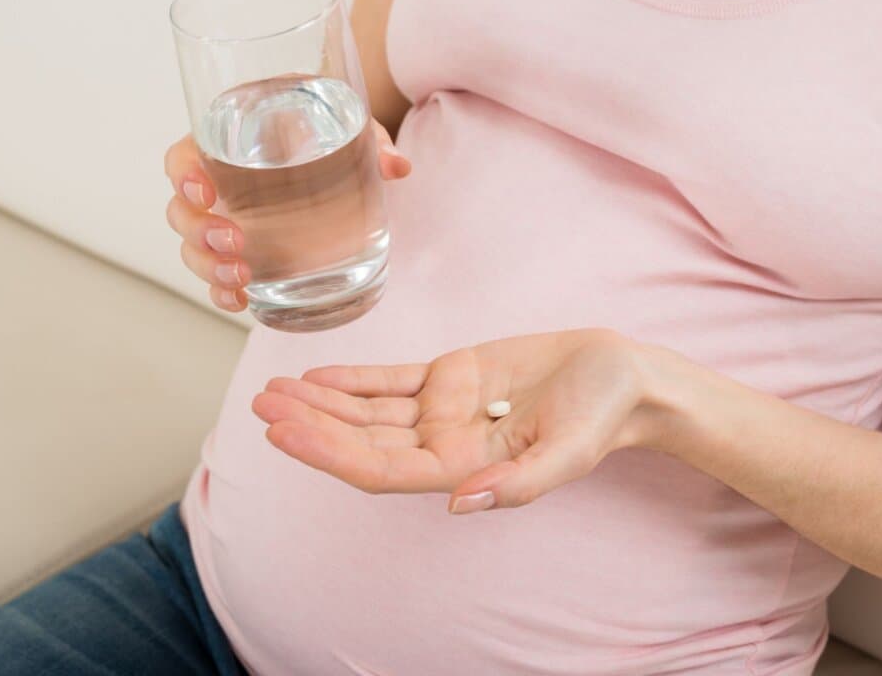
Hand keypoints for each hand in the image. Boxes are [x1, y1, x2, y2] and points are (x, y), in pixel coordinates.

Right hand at [163, 121, 410, 310]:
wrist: (333, 149)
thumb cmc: (324, 128)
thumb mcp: (347, 125)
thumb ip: (369, 140)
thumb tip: (398, 166)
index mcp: (226, 142)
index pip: (182, 158)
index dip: (183, 176)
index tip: (204, 191)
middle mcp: (216, 183)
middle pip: (181, 212)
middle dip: (200, 233)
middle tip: (235, 243)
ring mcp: (224, 220)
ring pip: (193, 248)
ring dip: (208, 267)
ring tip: (241, 277)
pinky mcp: (240, 250)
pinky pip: (216, 275)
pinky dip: (221, 291)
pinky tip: (239, 300)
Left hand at [252, 329, 657, 513]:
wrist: (620, 376)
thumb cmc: (600, 416)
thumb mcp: (570, 453)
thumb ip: (519, 483)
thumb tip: (461, 505)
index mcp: (465, 468)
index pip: (382, 468)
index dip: (329, 453)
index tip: (284, 434)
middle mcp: (444, 443)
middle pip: (362, 439)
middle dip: (311, 426)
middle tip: (261, 408)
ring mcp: (444, 410)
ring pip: (368, 410)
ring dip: (321, 403)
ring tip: (273, 393)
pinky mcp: (451, 376)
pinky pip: (391, 381)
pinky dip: (353, 379)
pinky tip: (317, 377)